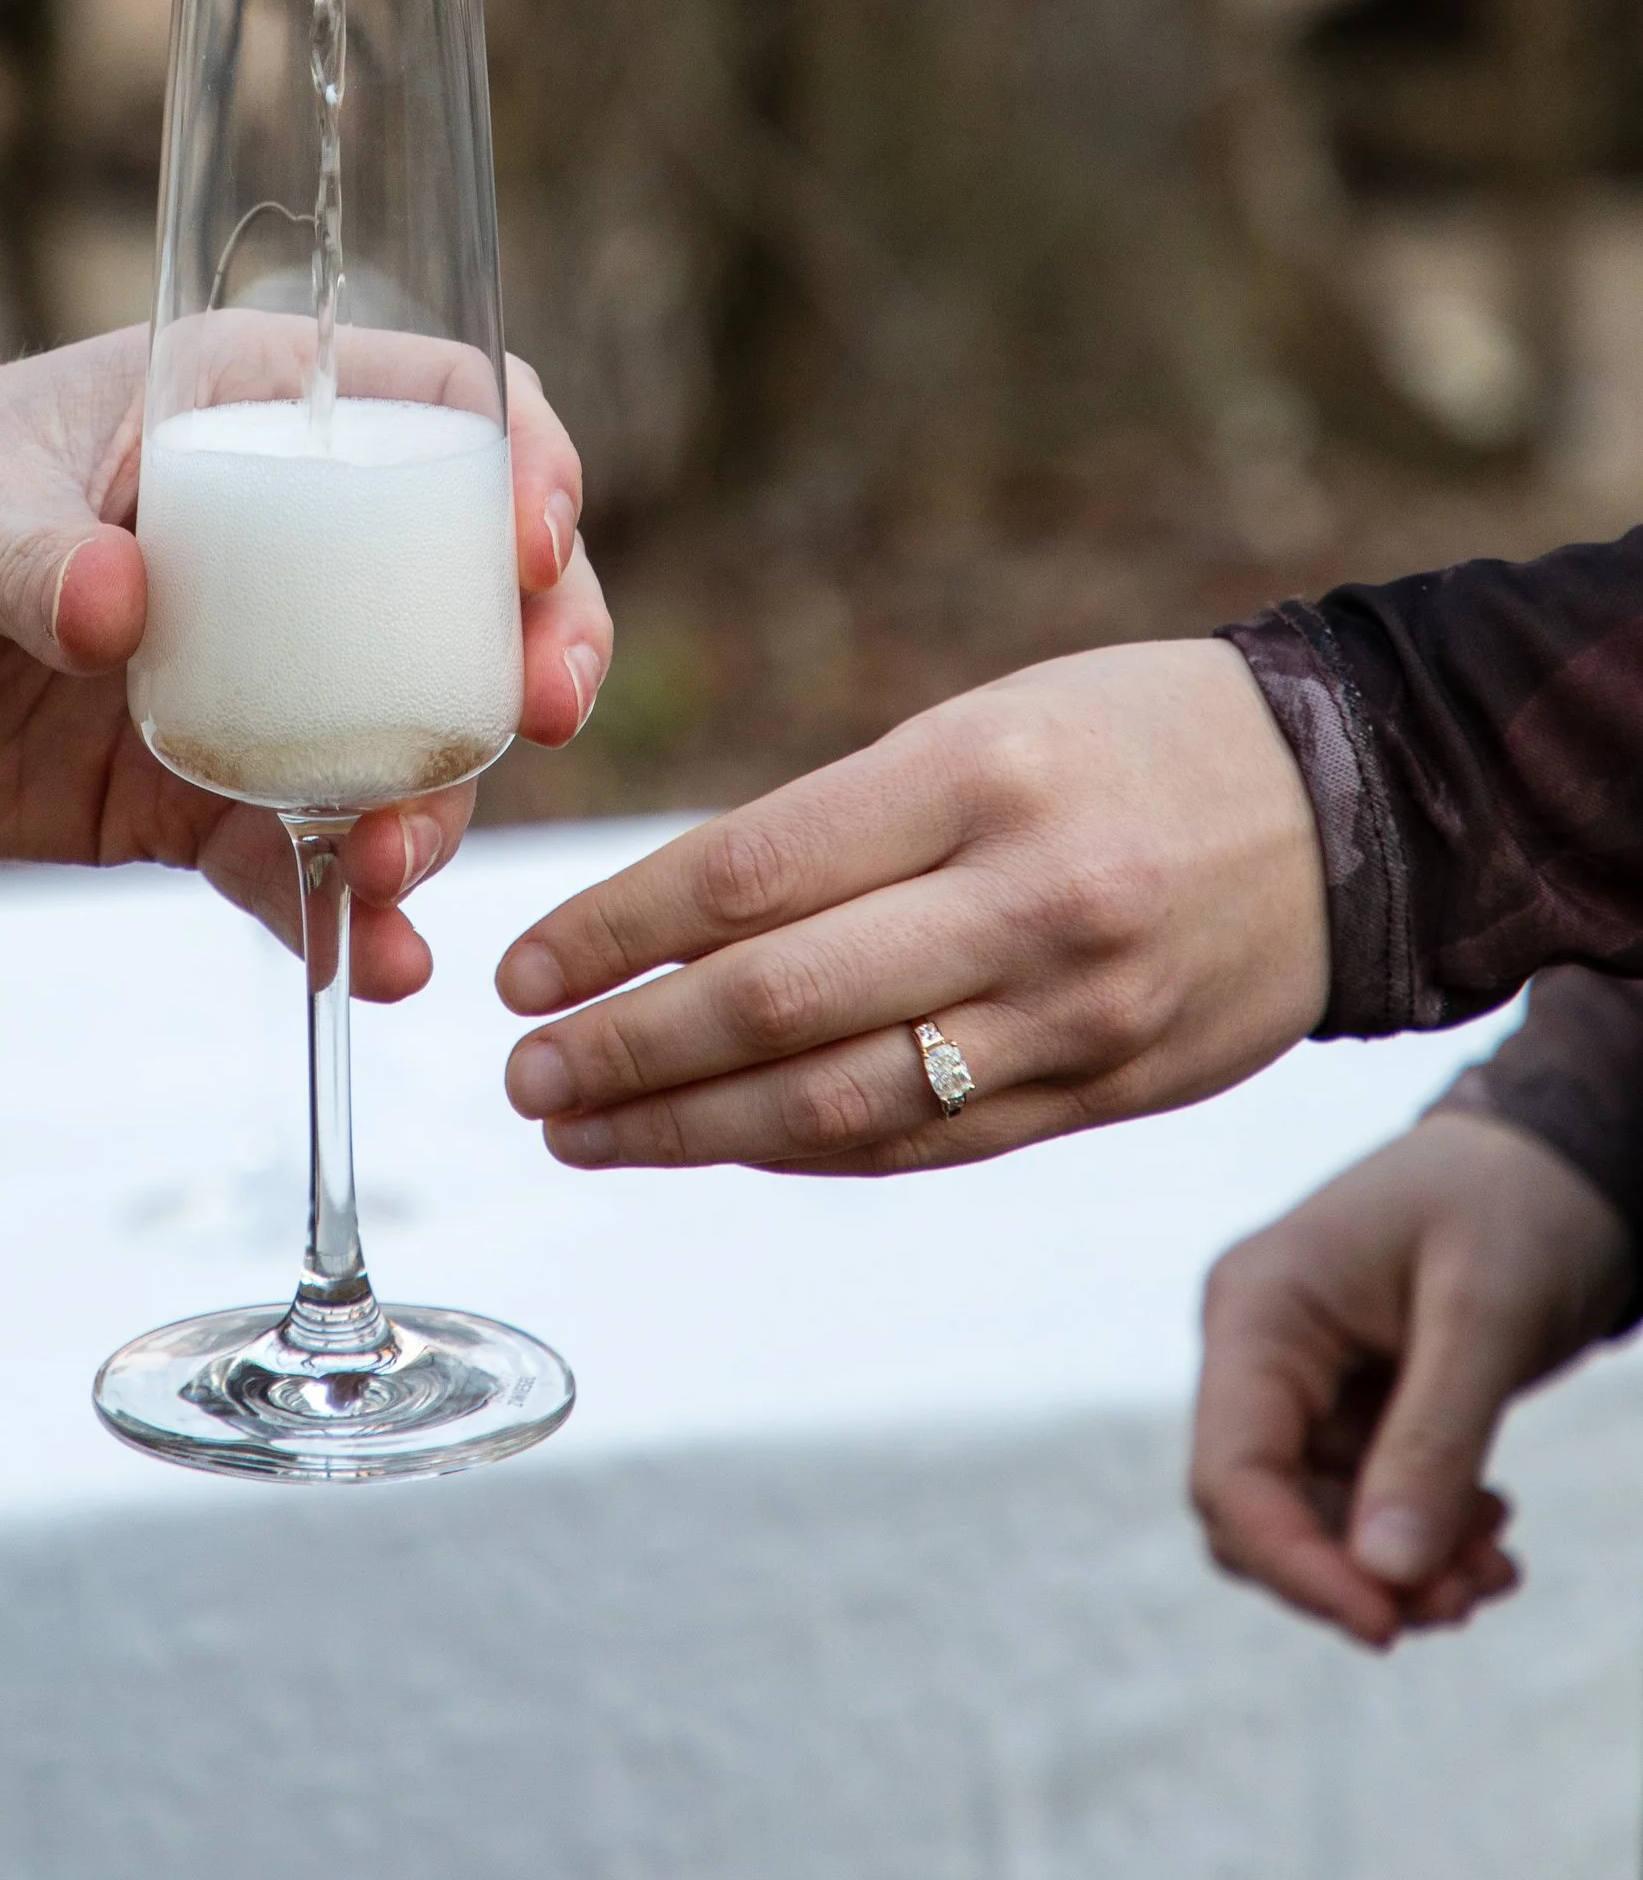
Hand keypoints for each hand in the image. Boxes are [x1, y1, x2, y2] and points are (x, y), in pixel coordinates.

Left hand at [0, 332, 612, 994]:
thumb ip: (33, 556)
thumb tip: (124, 610)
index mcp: (240, 413)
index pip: (440, 411)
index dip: (520, 463)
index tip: (533, 543)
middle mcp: (277, 548)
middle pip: (465, 593)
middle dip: (531, 653)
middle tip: (540, 713)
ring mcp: (246, 681)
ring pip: (404, 742)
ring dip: (438, 802)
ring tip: (399, 859)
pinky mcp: (186, 800)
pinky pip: (297, 863)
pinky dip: (346, 918)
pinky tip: (379, 965)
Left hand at [495, 635, 1326, 1169]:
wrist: (1355, 802)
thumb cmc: (1131, 735)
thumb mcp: (984, 724)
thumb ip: (844, 827)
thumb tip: (670, 922)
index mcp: (978, 775)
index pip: (751, 872)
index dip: (617, 931)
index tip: (524, 967)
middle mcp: (1027, 901)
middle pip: (778, 1004)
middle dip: (627, 1051)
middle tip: (525, 1072)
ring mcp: (1076, 1013)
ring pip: (842, 1103)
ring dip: (690, 1129)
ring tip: (584, 1127)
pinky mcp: (1112, 1093)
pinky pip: (929, 1144)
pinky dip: (807, 1155)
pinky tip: (721, 1146)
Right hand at [1192, 1111, 1634, 1646]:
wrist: (1557, 1160)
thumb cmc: (1513, 1206)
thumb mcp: (1484, 1317)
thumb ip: (1433, 1442)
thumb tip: (1384, 1579)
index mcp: (1258, 1309)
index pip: (1231, 1473)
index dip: (1294, 1565)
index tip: (1389, 1625)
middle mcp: (1259, 1348)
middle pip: (1261, 1513)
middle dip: (1357, 1573)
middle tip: (1472, 1593)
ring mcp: (1300, 1379)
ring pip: (1314, 1523)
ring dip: (1399, 1567)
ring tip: (1496, 1563)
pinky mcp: (1348, 1405)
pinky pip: (1359, 1505)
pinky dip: (1421, 1539)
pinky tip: (1489, 1530)